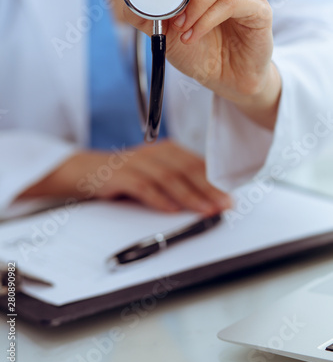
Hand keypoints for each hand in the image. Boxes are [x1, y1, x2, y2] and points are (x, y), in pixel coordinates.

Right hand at [18, 140, 231, 214]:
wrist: (84, 171)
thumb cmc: (123, 176)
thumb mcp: (153, 175)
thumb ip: (175, 183)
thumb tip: (205, 200)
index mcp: (166, 150)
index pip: (195, 165)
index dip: (213, 182)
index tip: (229, 197)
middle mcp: (153, 152)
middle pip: (186, 169)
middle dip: (208, 189)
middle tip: (223, 205)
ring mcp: (136, 161)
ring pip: (168, 177)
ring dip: (189, 195)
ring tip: (205, 210)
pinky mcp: (119, 174)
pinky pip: (143, 186)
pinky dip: (158, 198)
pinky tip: (171, 210)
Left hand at [124, 0, 280, 128]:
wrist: (225, 80)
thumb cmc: (198, 50)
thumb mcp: (163, 31)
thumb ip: (146, 12)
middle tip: (170, 14)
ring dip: (195, 2)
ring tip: (181, 28)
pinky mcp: (260, 10)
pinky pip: (233, 3)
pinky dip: (206, 20)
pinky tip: (192, 37)